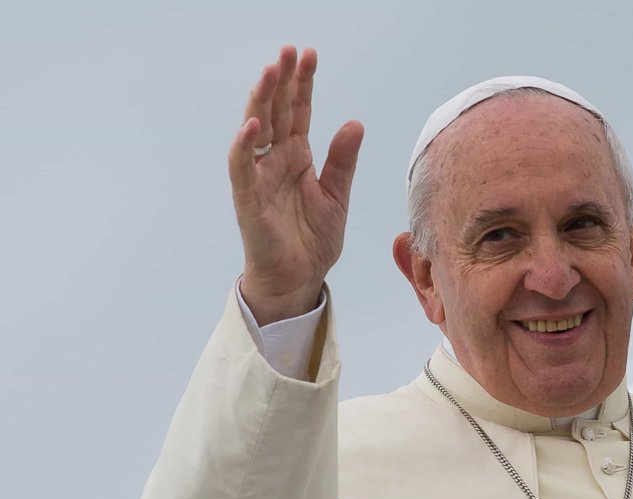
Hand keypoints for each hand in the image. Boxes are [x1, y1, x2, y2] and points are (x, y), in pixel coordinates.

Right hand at [228, 46, 363, 324]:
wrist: (299, 278)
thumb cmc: (313, 240)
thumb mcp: (337, 196)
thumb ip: (342, 161)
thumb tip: (355, 123)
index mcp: (297, 156)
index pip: (298, 111)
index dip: (302, 84)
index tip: (308, 54)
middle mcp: (275, 161)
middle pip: (276, 112)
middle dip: (281, 81)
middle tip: (288, 51)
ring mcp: (259, 178)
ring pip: (255, 131)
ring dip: (261, 101)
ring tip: (270, 73)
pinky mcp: (248, 200)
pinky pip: (242, 169)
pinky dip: (245, 146)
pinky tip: (252, 124)